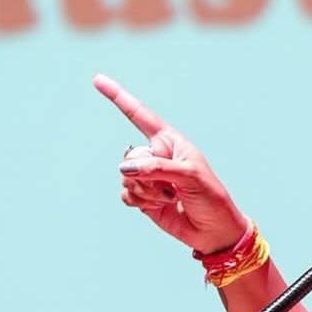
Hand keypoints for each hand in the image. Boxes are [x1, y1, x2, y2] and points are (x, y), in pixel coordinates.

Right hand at [93, 73, 249, 254]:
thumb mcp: (189, 175)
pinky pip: (125, 194)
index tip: (97, 80)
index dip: (117, 97)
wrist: (214, 231)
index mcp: (169, 140)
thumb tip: (124, 168)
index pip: (139, 114)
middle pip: (132, 157)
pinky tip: (159, 206)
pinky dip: (140, 202)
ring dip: (147, 192)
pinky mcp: (142, 197)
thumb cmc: (210, 197)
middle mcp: (155, 155)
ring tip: (171, 197)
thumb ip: (156, 168)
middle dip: (150, 176)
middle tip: (175, 188)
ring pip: (126, 178)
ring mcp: (147, 177)